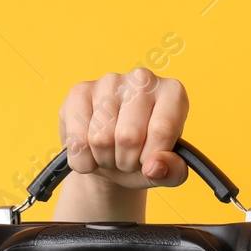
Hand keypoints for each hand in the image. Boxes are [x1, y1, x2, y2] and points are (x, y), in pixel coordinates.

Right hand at [57, 68, 191, 192]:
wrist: (111, 155)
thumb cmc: (144, 156)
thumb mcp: (167, 171)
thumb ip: (173, 171)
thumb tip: (154, 167)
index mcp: (173, 93)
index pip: (162, 131)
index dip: (152, 158)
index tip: (150, 160)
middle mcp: (143, 79)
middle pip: (128, 136)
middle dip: (126, 161)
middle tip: (128, 158)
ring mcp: (110, 81)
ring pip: (100, 138)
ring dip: (104, 159)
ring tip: (111, 152)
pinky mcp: (80, 91)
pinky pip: (77, 139)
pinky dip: (83, 159)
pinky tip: (90, 150)